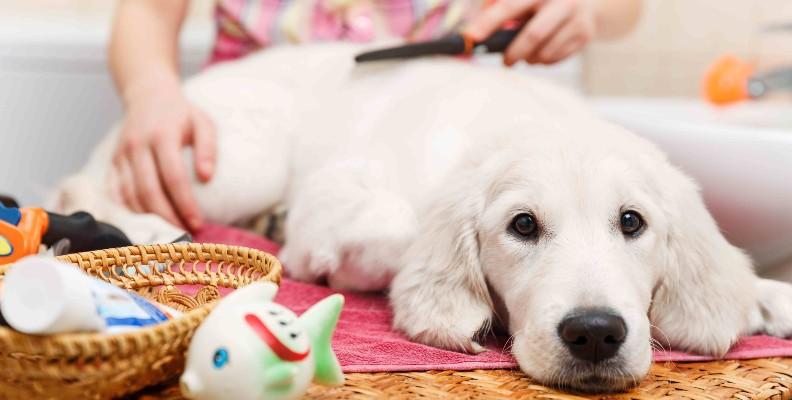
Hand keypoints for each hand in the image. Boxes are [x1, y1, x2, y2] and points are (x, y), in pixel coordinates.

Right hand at [112, 80, 215, 230]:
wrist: (147, 95)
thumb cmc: (181, 113)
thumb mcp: (203, 123)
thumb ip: (208, 148)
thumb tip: (207, 177)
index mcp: (161, 136)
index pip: (173, 177)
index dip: (185, 204)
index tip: (198, 223)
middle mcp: (137, 145)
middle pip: (148, 191)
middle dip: (166, 217)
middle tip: (184, 233)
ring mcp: (121, 154)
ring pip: (129, 195)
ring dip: (148, 218)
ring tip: (169, 232)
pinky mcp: (112, 161)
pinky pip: (116, 192)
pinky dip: (130, 211)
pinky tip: (146, 223)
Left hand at [466, 0, 596, 65]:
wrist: (588, 0)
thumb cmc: (543, 0)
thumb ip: (499, 4)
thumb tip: (477, 27)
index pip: (510, 6)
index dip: (489, 21)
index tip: (472, 36)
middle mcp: (561, 1)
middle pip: (533, 35)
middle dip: (514, 52)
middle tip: (506, 62)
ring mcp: (577, 18)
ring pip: (545, 52)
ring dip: (530, 59)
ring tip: (527, 54)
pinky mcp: (586, 34)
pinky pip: (556, 59)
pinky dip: (544, 61)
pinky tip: (543, 52)